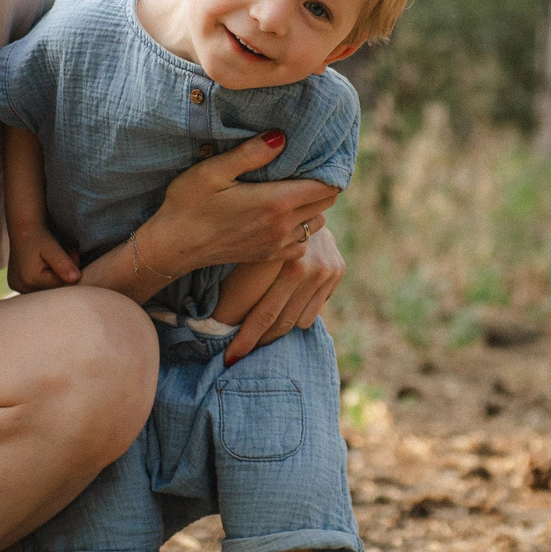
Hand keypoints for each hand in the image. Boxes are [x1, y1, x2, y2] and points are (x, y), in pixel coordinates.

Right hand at [7, 226, 79, 293]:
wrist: (22, 230)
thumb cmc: (37, 236)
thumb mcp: (51, 248)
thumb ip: (63, 264)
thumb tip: (75, 278)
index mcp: (30, 280)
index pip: (61, 283)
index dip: (71, 268)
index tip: (73, 252)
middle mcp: (22, 288)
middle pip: (54, 287)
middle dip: (64, 272)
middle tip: (68, 253)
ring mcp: (18, 288)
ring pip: (48, 288)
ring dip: (56, 275)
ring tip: (55, 258)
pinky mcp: (18, 286)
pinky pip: (39, 286)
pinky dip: (46, 277)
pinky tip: (46, 265)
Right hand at [135, 131, 339, 277]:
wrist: (172, 246)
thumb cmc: (188, 203)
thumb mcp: (213, 170)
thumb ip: (251, 153)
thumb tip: (282, 136)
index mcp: (276, 202)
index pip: (326, 186)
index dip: (328, 169)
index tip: (317, 155)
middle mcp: (283, 226)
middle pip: (326, 203)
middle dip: (322, 184)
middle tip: (305, 168)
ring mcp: (277, 245)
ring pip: (317, 224)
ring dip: (312, 207)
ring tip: (294, 190)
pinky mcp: (267, 256)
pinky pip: (302, 245)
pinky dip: (301, 230)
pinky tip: (283, 217)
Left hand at [223, 226, 343, 362]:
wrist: (303, 192)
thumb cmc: (257, 217)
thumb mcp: (244, 243)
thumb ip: (237, 276)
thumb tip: (213, 320)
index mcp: (279, 259)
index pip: (262, 313)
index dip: (244, 338)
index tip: (228, 358)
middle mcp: (305, 265)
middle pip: (278, 320)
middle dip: (254, 342)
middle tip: (233, 359)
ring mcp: (324, 269)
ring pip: (296, 320)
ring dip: (274, 330)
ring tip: (254, 337)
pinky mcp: (337, 271)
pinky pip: (312, 311)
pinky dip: (295, 315)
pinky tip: (279, 313)